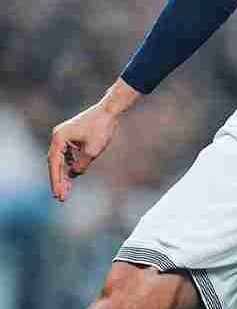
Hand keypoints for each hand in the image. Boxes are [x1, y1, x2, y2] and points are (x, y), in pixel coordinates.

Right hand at [48, 78, 139, 201]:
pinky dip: (70, 164)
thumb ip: (81, 165)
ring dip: (64, 174)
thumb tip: (73, 175)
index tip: (58, 195)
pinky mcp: (71, 136)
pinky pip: (67, 154)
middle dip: (59, 180)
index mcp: (59, 138)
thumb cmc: (102, 128)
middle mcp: (58, 136)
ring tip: (66, 191)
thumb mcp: (93, 151)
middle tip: (61, 197)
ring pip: (61, 159)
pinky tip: (72, 175)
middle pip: (55, 163)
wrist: (110, 110)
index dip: (56, 181)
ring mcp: (64, 136)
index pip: (54, 164)